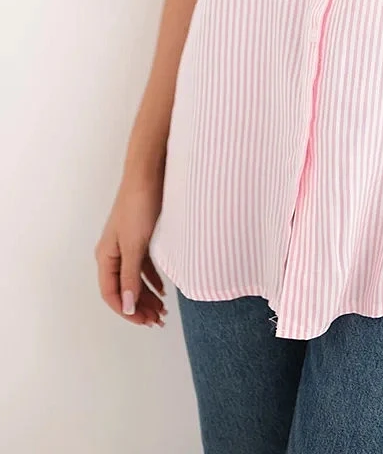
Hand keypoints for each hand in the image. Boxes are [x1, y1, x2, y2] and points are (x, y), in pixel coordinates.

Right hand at [95, 177, 168, 327]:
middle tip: (159, 320)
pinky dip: (151, 278)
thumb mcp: (134, 245)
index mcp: (106, 256)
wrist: (148, 174)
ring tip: (163, 310)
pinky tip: (163, 289)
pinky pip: (143, 265)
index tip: (145, 322)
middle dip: (139, 307)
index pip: (111, 294)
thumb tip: (126, 307)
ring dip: (147, 295)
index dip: (127, 311)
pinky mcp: (139, 236)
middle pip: (123, 289)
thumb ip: (130, 277)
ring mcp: (126, 244)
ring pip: (134, 278)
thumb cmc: (138, 206)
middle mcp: (113, 253)